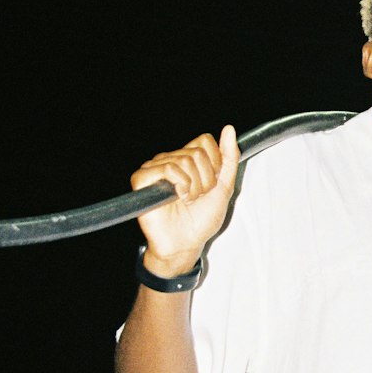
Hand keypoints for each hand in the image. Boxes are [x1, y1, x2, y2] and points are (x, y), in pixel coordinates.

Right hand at [130, 125, 239, 271]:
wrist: (186, 243)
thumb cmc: (202, 219)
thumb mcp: (224, 186)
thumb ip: (229, 158)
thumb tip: (228, 128)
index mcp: (187, 159)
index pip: (205, 140)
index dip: (215, 164)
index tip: (211, 185)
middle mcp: (169, 160)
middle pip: (197, 152)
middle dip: (206, 180)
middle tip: (197, 197)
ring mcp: (155, 168)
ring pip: (184, 160)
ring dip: (194, 186)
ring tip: (187, 200)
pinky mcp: (142, 179)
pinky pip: (168, 168)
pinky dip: (180, 185)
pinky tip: (176, 198)